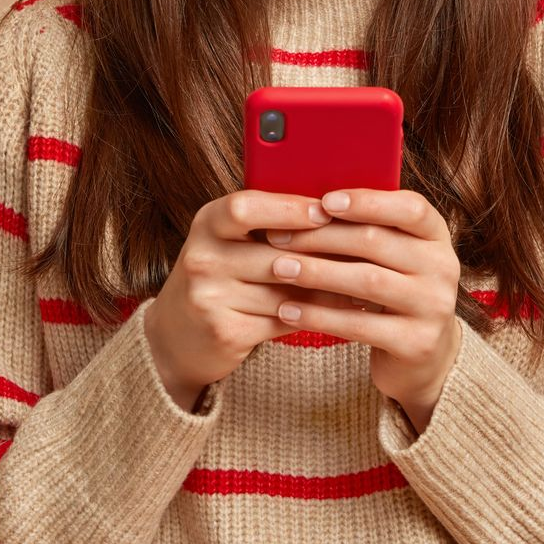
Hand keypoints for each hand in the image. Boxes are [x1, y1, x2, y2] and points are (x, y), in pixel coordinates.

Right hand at [142, 190, 370, 407]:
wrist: (176, 336)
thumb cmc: (220, 276)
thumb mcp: (229, 241)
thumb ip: (268, 223)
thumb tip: (335, 206)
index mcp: (207, 223)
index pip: (244, 207)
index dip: (287, 208)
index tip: (326, 210)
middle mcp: (202, 258)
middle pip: (273, 253)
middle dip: (323, 253)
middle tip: (367, 250)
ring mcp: (209, 298)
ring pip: (285, 290)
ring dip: (330, 288)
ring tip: (368, 281)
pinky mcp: (225, 332)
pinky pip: (283, 320)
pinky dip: (318, 315)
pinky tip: (345, 311)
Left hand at [263, 188, 463, 418]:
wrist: (423, 354)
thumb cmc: (392, 288)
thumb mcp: (392, 254)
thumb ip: (366, 227)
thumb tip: (305, 202)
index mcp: (436, 235)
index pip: (411, 207)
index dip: (367, 201)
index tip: (324, 201)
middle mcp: (443, 267)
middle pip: (376, 241)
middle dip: (321, 237)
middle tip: (277, 236)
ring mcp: (433, 306)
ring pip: (366, 281)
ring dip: (316, 273)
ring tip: (279, 268)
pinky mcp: (417, 343)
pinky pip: (360, 325)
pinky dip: (319, 316)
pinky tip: (288, 310)